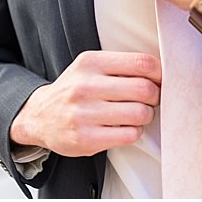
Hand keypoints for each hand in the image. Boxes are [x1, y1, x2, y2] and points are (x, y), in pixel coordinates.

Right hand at [9, 51, 161, 156]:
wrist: (39, 117)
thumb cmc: (76, 90)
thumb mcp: (93, 66)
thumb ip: (123, 65)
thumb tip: (162, 72)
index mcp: (91, 62)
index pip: (142, 63)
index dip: (160, 73)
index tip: (160, 80)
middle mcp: (85, 86)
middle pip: (145, 89)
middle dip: (155, 96)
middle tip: (150, 100)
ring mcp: (84, 113)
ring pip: (140, 113)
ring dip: (146, 115)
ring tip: (137, 114)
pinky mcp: (85, 138)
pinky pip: (130, 135)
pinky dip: (134, 132)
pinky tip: (124, 128)